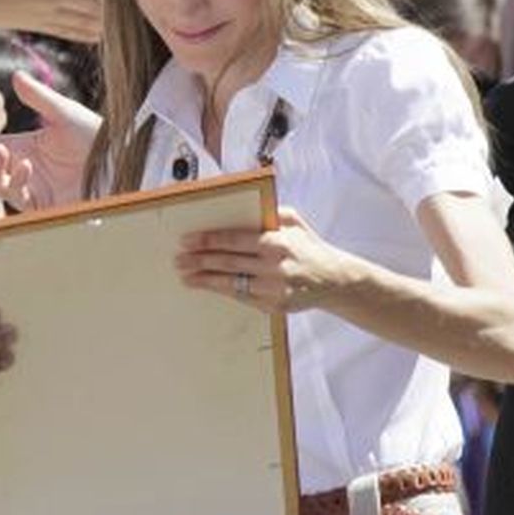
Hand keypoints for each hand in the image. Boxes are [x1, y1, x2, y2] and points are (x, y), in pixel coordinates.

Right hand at [0, 69, 100, 209]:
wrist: (121, 164)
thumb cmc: (97, 139)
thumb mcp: (65, 114)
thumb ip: (39, 98)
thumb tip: (15, 77)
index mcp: (24, 147)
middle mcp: (23, 169)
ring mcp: (32, 189)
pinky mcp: (43, 206)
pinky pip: (18, 197)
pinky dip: (16, 180)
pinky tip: (26, 166)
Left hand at [175, 206, 348, 311]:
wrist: (334, 280)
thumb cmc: (309, 247)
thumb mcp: (294, 222)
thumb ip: (269, 213)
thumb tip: (241, 208)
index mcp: (277, 242)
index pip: (235, 239)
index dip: (208, 240)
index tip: (188, 240)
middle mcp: (275, 266)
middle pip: (228, 262)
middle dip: (200, 260)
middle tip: (179, 259)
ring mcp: (274, 289)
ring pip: (231, 283)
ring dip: (205, 280)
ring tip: (186, 276)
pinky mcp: (274, 306)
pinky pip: (242, 297)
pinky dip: (223, 291)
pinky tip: (208, 286)